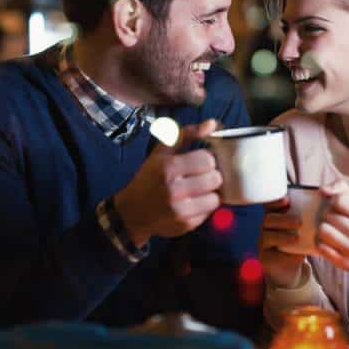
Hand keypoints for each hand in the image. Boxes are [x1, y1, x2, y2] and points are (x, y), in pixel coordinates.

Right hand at [114, 119, 221, 245]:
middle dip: (211, 176)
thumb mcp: (161, 152)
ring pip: (216, 198)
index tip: (200, 161)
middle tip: (201, 176)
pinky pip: (210, 213)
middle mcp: (174, 189)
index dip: (207, 159)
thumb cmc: (149, 178)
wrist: (131, 213)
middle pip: (215, 178)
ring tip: (198, 190)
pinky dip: (205, 206)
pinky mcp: (186, 225)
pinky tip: (193, 202)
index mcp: (168, 167)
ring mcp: (181, 210)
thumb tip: (212, 123)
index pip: (207, 159)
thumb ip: (187, 135)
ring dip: (210, 193)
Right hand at [259, 197, 306, 287]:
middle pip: (267, 220)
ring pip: (266, 237)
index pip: (269, 205)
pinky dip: (287, 256)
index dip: (275, 202)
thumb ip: (305, 216)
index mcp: (272, 216)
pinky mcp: (265, 259)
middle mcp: (264, 228)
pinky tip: (300, 256)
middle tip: (299, 222)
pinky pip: (272, 257)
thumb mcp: (300, 227)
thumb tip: (322, 205)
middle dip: (283, 220)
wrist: (290, 266)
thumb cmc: (297, 241)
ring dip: (282, 237)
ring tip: (297, 238)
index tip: (287, 200)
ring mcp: (262, 244)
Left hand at [316, 179, 348, 292]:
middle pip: (328, 215)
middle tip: (332, 219)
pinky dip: (320, 242)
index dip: (333, 200)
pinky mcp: (342, 262)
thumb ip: (341, 186)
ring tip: (328, 229)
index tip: (336, 206)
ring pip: (322, 230)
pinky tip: (326, 241)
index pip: (339, 200)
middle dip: (326, 215)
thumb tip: (324, 191)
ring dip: (321, 228)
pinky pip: (320, 246)